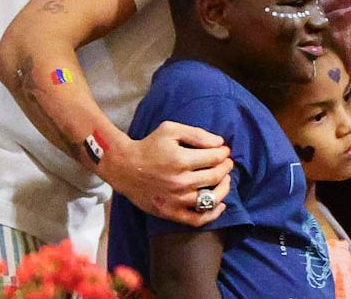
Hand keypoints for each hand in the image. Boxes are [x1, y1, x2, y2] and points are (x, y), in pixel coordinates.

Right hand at [103, 121, 233, 225]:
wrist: (124, 167)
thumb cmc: (149, 146)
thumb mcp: (171, 130)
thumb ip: (197, 134)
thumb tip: (220, 144)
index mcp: (181, 160)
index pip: (214, 158)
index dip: (223, 153)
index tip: (224, 150)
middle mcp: (180, 182)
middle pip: (215, 176)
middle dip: (226, 167)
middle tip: (227, 162)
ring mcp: (175, 200)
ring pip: (211, 198)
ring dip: (224, 187)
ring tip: (225, 179)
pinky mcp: (170, 213)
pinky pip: (197, 219)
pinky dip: (213, 214)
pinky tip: (221, 205)